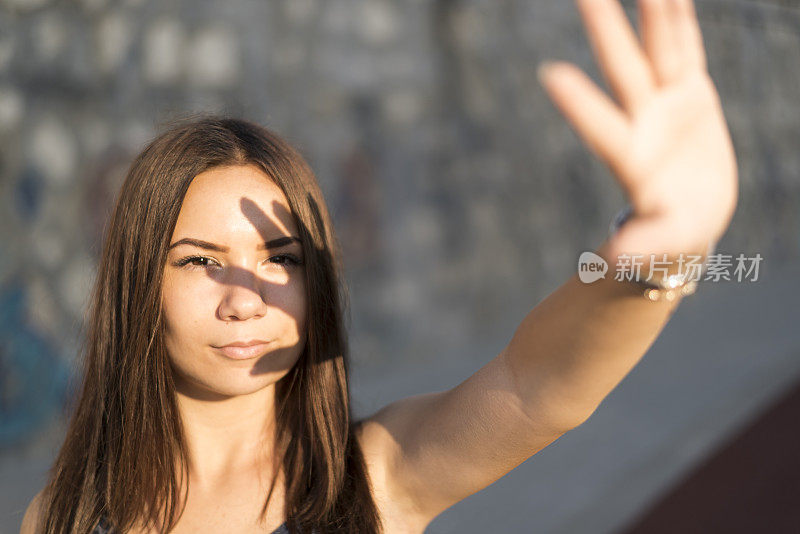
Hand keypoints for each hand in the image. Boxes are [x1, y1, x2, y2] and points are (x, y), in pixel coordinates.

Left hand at [538, 0, 737, 260]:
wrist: (690, 213)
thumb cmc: (671, 238)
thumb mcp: (662, 246)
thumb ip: (643, 245)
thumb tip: (615, 258)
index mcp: (631, 160)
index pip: (602, 127)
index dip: (580, 103)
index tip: (549, 73)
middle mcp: (643, 122)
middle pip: (622, 69)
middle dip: (605, 29)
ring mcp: (665, 104)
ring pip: (655, 48)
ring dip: (648, 10)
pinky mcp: (690, 94)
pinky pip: (685, 49)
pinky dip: (679, 20)